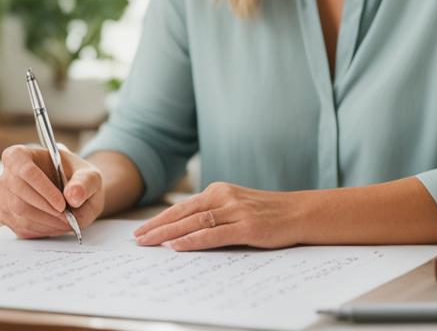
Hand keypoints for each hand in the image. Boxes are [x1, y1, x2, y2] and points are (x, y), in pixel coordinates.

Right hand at [0, 144, 103, 238]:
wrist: (73, 192)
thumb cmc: (77, 178)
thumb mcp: (89, 175)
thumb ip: (84, 182)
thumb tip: (73, 196)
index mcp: (20, 155)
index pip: (25, 171)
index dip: (43, 189)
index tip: (62, 204)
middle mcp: (6, 175)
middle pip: (21, 197)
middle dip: (47, 210)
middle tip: (69, 217)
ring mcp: (3, 197)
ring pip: (20, 214)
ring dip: (47, 222)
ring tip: (67, 222)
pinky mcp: (6, 216)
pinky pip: (22, 228)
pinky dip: (43, 230)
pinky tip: (57, 225)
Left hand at [132, 182, 304, 250]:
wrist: (300, 212)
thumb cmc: (268, 212)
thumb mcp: (237, 205)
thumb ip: (215, 212)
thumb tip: (185, 228)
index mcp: (219, 190)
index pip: (183, 206)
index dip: (160, 218)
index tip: (142, 230)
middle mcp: (224, 197)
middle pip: (183, 213)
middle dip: (157, 227)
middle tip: (137, 239)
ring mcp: (235, 211)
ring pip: (194, 223)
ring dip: (168, 234)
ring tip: (149, 243)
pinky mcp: (247, 227)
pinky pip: (213, 235)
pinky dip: (192, 240)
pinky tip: (176, 246)